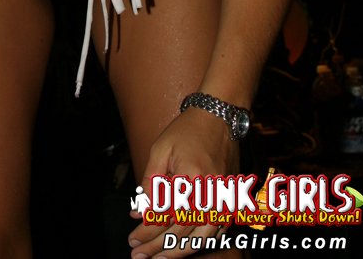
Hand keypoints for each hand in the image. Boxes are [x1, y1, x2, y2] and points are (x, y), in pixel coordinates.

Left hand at [128, 107, 239, 257]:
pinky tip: (184, 248)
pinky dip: (200, 243)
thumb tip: (138, 213)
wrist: (218, 117)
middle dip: (157, 247)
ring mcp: (224, 199)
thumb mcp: (160, 150)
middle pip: (182, 232)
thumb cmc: (187, 131)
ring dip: (179, 252)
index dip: (147, 232)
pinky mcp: (230, 200)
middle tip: (138, 255)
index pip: (166, 216)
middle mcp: (211, 194)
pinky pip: (217, 231)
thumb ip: (150, 184)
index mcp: (192, 180)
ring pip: (201, 238)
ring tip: (158, 258)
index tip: (132, 240)